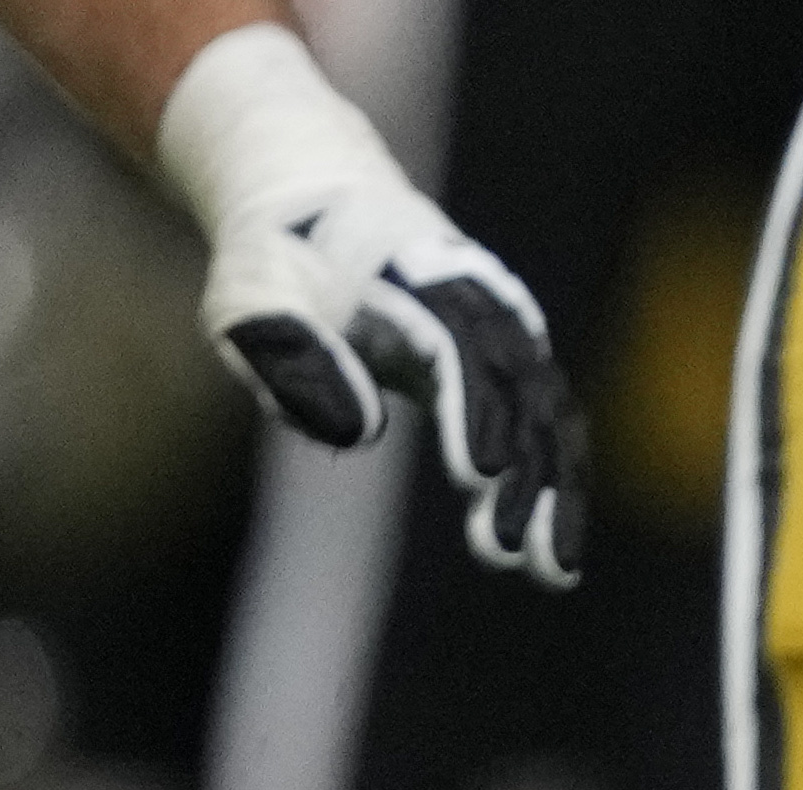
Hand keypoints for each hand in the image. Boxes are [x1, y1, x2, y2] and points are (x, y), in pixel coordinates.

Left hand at [156, 29, 583, 585]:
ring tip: (550, 573)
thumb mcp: (249, 299)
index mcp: (420, 281)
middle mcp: (483, 306)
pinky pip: (547, 430)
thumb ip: (290, 355)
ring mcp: (506, 336)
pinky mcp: (511, 367)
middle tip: (502, 552)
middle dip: (522, 477)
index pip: (460, 352)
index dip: (472, 412)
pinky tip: (547, 551)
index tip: (476, 477)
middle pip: (521, 396)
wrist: (320, 203)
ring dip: (554, 496)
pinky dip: (554, 488)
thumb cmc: (276, 261)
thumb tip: (358, 431)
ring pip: (549, 420)